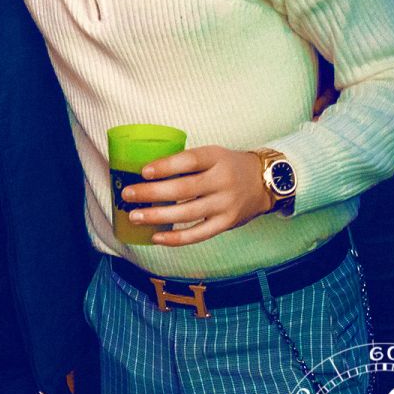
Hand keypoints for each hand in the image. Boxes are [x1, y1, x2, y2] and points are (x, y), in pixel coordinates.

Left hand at [120, 146, 273, 245]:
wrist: (265, 183)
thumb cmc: (228, 167)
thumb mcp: (213, 155)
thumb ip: (187, 162)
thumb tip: (145, 173)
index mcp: (217, 158)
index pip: (189, 160)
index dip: (166, 166)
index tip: (143, 171)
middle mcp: (223, 181)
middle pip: (183, 189)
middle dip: (151, 193)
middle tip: (128, 194)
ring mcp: (226, 204)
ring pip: (187, 213)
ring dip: (157, 216)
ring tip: (135, 216)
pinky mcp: (227, 223)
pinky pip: (198, 234)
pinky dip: (176, 238)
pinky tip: (156, 237)